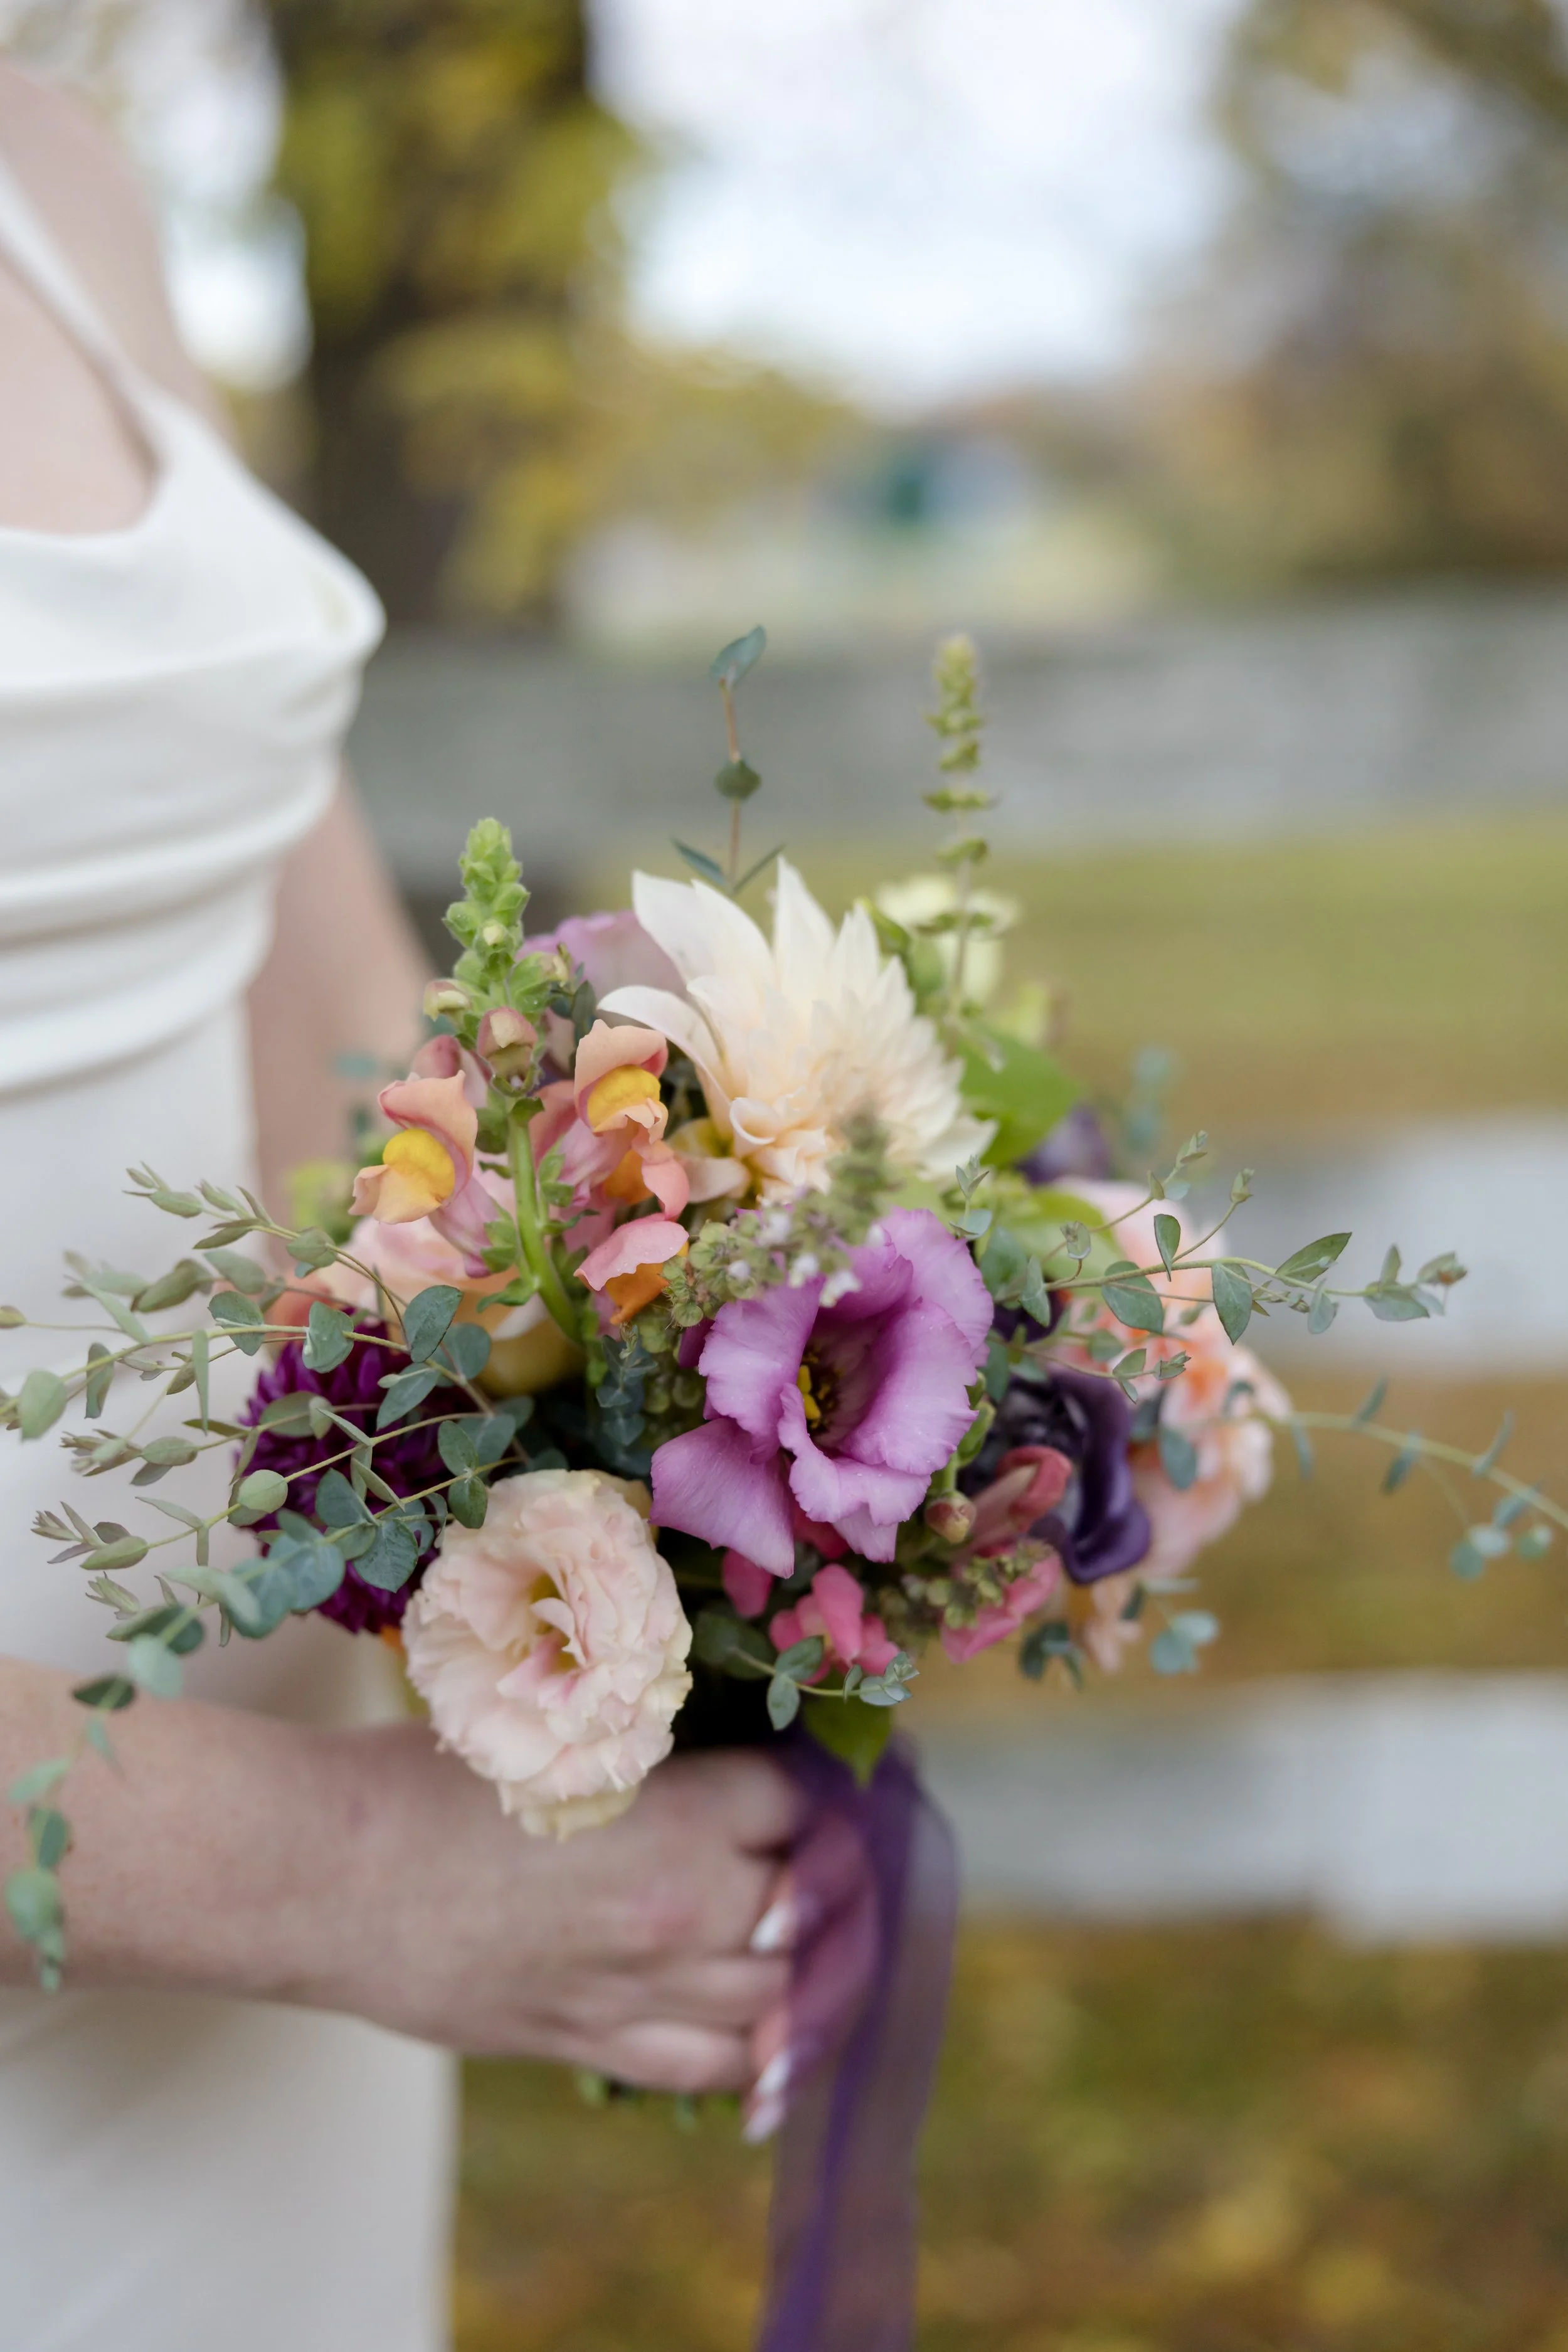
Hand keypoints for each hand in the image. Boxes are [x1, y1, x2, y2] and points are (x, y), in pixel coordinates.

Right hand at [316, 1729, 802, 2092]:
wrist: (329, 1875)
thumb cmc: (430, 1776)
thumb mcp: (557, 1724)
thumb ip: (648, 1734)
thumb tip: (711, 1722)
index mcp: (682, 1818)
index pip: (804, 1803)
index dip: (814, 1784)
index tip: (811, 1776)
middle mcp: (684, 1912)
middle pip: (813, 1903)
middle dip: (825, 1872)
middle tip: (820, 1851)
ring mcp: (641, 1990)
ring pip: (782, 1997)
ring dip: (807, 1966)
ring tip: (809, 1937)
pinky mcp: (591, 2043)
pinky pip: (714, 2068)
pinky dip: (758, 2056)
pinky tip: (770, 2038)